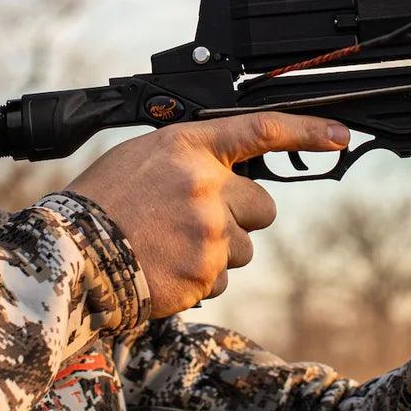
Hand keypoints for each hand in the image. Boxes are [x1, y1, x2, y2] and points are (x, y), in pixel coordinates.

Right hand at [65, 113, 348, 317]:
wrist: (71, 256)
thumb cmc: (102, 204)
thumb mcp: (145, 159)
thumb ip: (192, 162)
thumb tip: (228, 178)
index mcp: (189, 148)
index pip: (261, 131)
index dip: (307, 131)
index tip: (339, 136)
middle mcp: (206, 185)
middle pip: (262, 208)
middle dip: (239, 218)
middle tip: (192, 224)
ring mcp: (209, 232)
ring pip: (242, 249)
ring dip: (214, 252)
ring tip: (165, 248)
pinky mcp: (204, 274)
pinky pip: (218, 280)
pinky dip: (195, 279)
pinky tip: (160, 268)